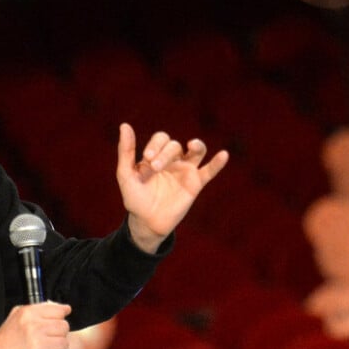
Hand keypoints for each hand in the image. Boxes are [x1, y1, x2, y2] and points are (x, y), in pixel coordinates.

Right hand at [0, 302, 71, 348]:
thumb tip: (63, 308)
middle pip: (64, 327)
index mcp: (29, 314)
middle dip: (58, 334)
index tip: (58, 321)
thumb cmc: (5, 341)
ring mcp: (39, 345)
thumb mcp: (17, 317)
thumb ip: (38, 309)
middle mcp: (34, 327)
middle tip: (48, 340)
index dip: (60, 317)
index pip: (59, 311)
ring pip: (64, 343)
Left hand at [117, 123, 228, 252]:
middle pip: (175, 145)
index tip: (148, 158)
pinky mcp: (196, 184)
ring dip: (196, 145)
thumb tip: (124, 125)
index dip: (156, 145)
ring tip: (192, 145)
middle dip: (166, 153)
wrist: (147, 222)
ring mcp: (186, 170)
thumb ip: (126, 151)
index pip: (161, 139)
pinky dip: (217, 163)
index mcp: (157, 154)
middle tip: (156, 167)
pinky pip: (209, 171)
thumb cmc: (135, 198)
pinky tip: (223, 155)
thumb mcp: (126, 174)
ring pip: (197, 151)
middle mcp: (173, 159)